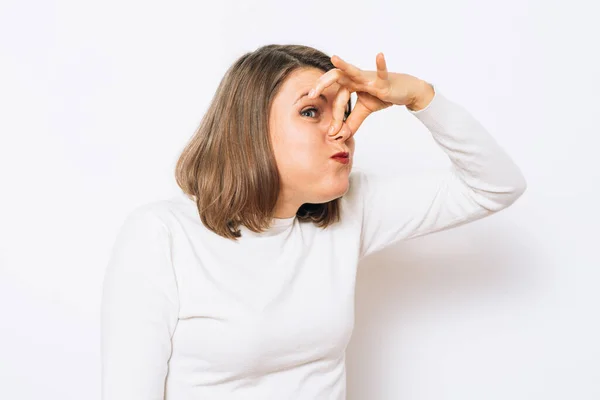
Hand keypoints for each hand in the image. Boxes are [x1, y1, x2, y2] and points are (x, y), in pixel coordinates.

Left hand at [307, 52, 426, 136]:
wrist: (403, 91)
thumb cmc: (381, 96)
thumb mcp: (363, 111)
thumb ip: (351, 122)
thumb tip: (338, 136)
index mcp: (350, 85)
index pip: (337, 99)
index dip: (335, 115)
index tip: (333, 131)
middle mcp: (356, 78)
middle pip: (336, 77)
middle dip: (322, 84)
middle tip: (311, 95)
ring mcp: (369, 78)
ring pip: (353, 71)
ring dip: (343, 65)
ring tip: (334, 58)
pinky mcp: (383, 81)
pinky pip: (382, 72)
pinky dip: (380, 64)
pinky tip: (379, 55)